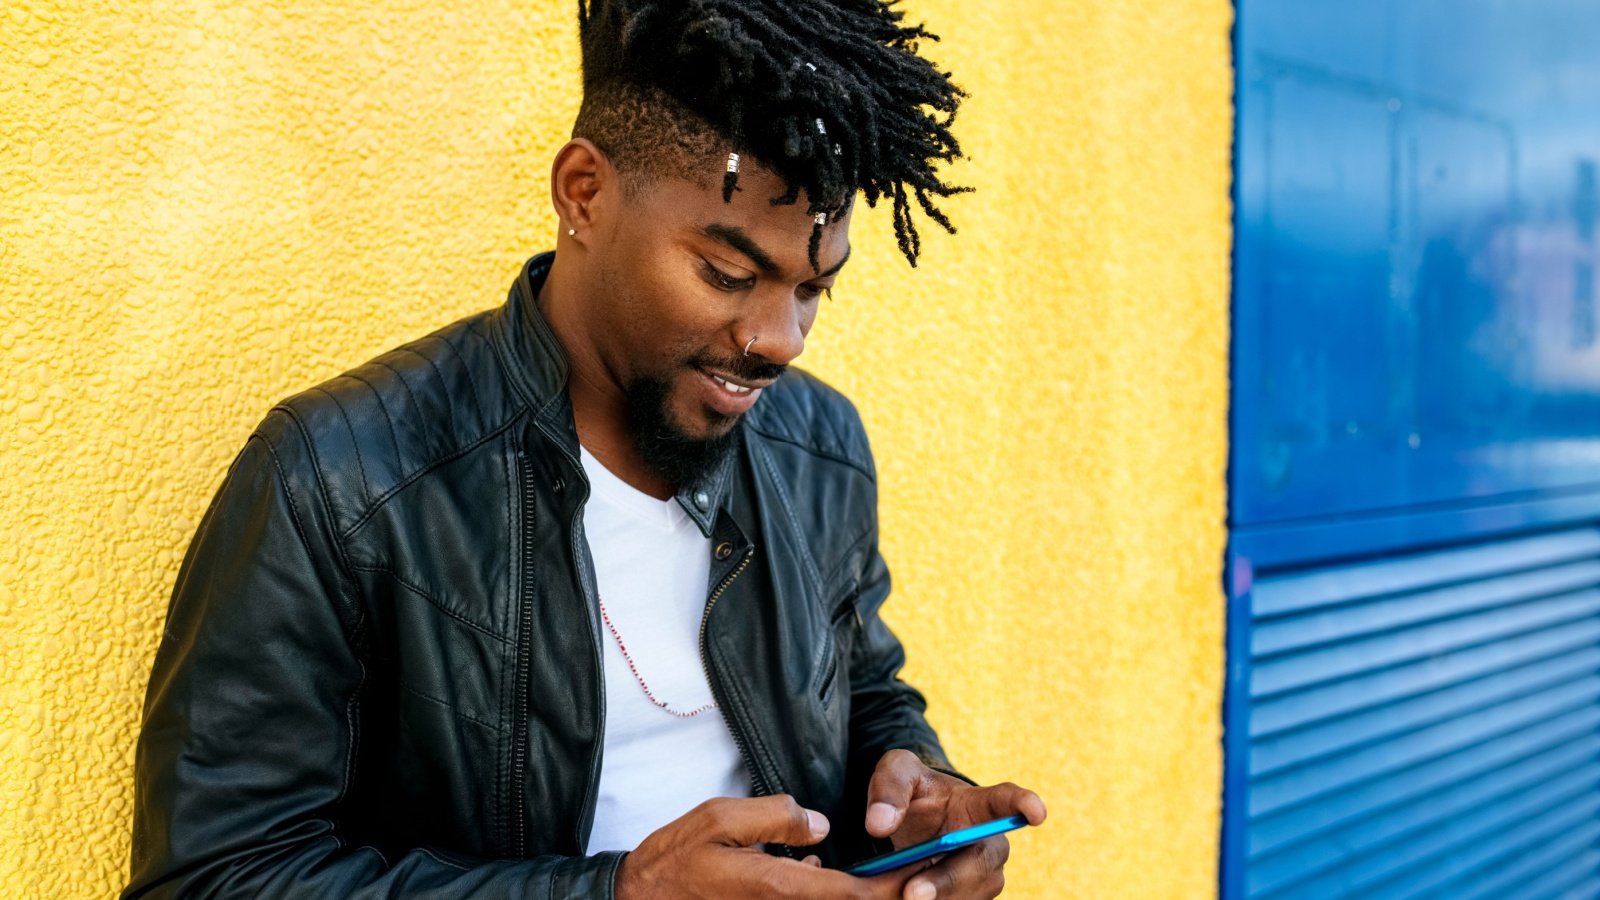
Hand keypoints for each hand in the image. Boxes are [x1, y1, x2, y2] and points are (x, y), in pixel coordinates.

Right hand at [616, 794, 914, 899]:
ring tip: (887, 878)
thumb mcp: (720, 818)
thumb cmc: (675, 858)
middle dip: (882, 895)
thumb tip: (821, 825)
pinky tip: (825, 874)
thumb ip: (776, 817)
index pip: (850, 894)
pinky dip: (828, 896)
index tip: (917, 873)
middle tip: (912, 875)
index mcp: (776, 887)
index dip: (890, 887)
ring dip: (854, 895)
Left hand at [863, 750, 1047, 899]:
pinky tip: (901, 897)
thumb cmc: (912, 791)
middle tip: (911, 892)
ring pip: (967, 894)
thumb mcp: (897, 772)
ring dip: (934, 897)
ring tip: (896, 893)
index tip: (1037, 812)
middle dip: (948, 880)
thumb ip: (889, 788)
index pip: (1007, 802)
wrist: (911, 823)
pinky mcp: (968, 898)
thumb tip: (879, 825)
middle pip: (980, 864)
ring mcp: (982, 877)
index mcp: (980, 804)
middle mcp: (990, 844)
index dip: (1025, 805)